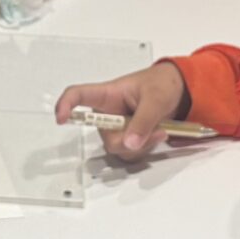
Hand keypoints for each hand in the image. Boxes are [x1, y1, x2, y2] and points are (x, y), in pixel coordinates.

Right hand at [55, 61, 188, 158]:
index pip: (78, 96)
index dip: (65, 106)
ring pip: (119, 149)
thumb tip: (131, 143)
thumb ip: (143, 121)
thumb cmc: (162, 85)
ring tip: (159, 129)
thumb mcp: (156, 99)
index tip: (61, 117)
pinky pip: (130, 153)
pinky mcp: (128, 138)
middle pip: (105, 136)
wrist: (179, 91)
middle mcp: (108, 113)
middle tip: (153, 130)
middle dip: (128, 140)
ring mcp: (118, 128)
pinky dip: (146, 148)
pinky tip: (156, 135)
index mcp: (108, 94)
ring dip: (142, 145)